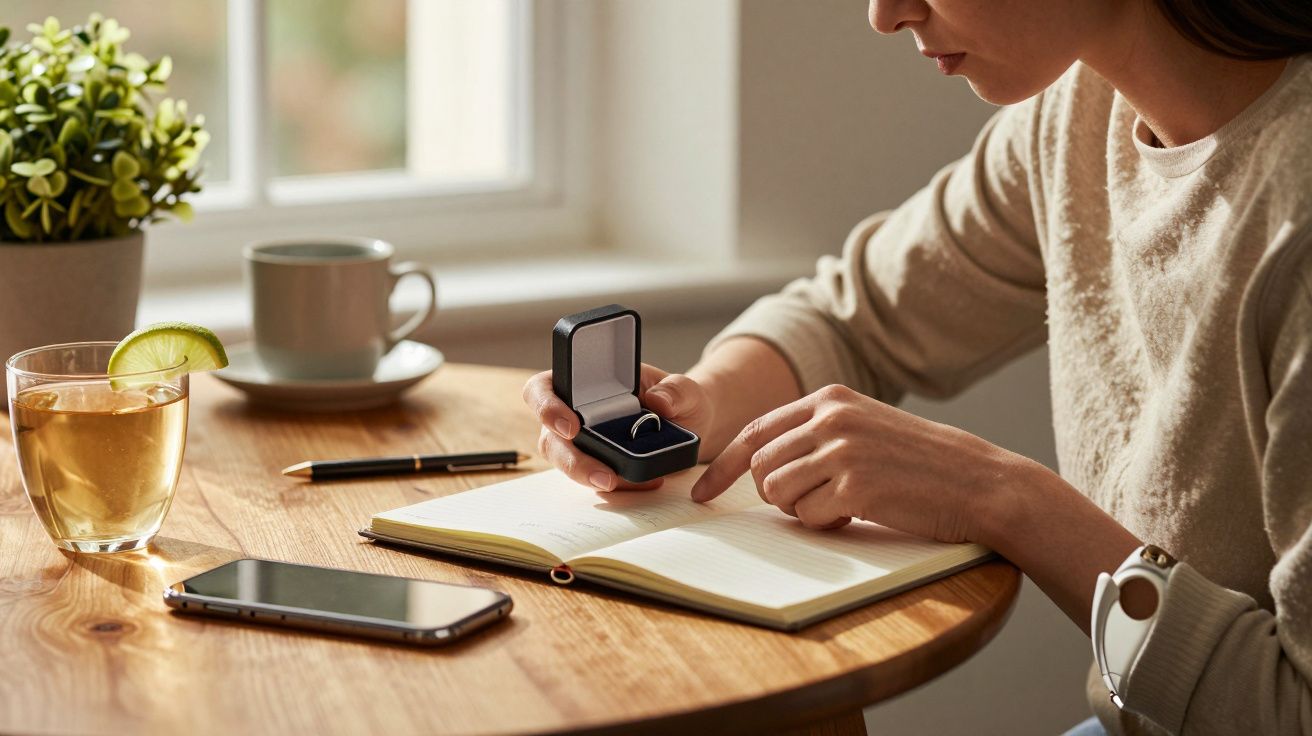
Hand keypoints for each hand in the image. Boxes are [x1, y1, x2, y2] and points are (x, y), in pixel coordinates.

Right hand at [522, 364, 715, 491]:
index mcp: (584, 383)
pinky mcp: (596, 468)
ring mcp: (582, 444)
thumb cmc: (678, 400)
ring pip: (566, 464)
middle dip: (572, 460)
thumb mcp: (685, 389)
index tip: (572, 426)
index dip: (546, 406)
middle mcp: (574, 413)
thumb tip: (658, 401)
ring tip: (620, 483)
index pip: (544, 388)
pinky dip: (617, 487)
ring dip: (589, 478)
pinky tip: (646, 483)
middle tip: (602, 475)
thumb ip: (676, 390)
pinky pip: (593, 482)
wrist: (692, 426)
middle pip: (550, 437)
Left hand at [690, 384, 1023, 542]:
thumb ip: (816, 435)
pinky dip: (826, 523)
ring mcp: (842, 450)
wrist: (979, 481)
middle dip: (776, 494)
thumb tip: (760, 466)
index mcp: (830, 399)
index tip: (704, 492)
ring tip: (842, 504)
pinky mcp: (855, 486)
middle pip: (759, 466)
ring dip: (802, 509)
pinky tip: (858, 513)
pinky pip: (807, 516)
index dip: (723, 465)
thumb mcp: (865, 427)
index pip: (756, 431)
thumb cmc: (922, 463)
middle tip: (814, 501)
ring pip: (776, 491)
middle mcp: (831, 418)